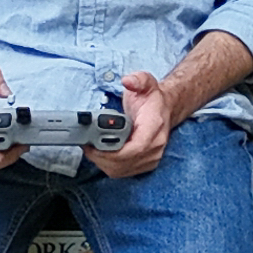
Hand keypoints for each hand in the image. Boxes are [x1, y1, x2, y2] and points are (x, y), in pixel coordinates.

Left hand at [91, 32, 252, 178]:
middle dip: (101, 156)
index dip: (113, 151)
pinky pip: (122, 172)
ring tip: (91, 149)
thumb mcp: (146, 83)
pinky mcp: (145, 164)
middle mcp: (156, 146)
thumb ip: (138, 79)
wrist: (165, 109)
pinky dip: (107, 166)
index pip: (135, 148)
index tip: (95, 144)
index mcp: (155, 126)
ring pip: (121, 170)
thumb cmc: (152, 100)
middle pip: (124, 162)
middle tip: (87, 145)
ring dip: (102, 162)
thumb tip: (128, 81)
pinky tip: (100, 155)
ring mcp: (152, 157)